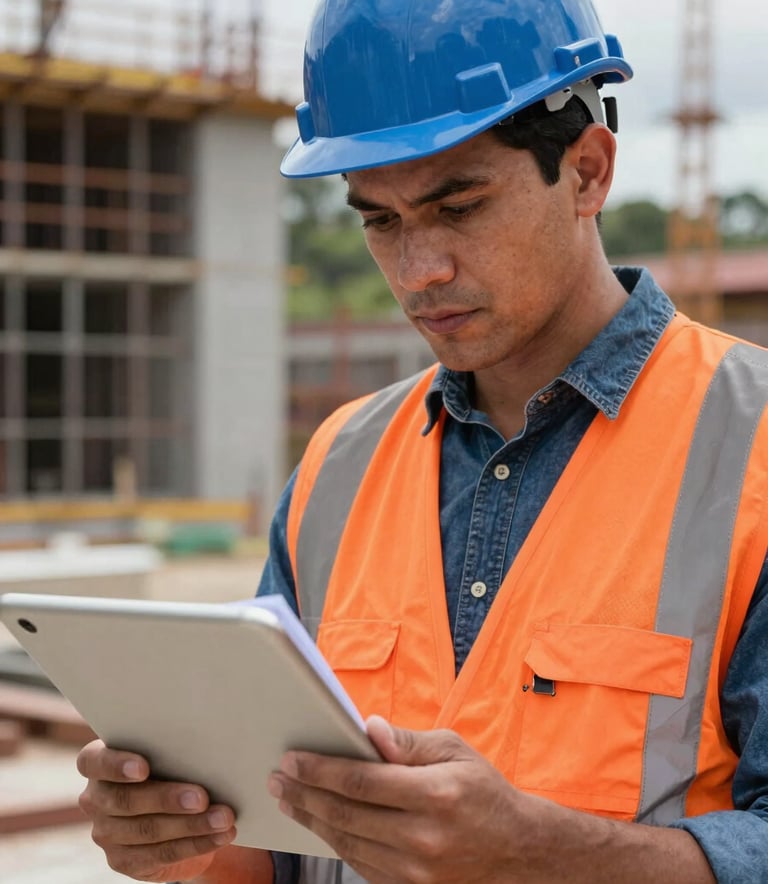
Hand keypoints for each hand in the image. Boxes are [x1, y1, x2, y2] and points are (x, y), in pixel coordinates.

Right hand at [77, 739, 236, 881]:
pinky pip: (161, 854)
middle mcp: (95, 799)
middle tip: (202, 797)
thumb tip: (209, 747)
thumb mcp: (166, 753)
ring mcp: (106, 833)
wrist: (171, 811)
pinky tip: (219, 836)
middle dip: (168, 799)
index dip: (116, 765)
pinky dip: (196, 844)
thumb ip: (172, 749)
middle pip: (126, 800)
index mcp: (98, 763)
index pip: (95, 761)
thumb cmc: (170, 766)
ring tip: (223, 818)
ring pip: (148, 830)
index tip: (143, 768)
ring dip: (191, 825)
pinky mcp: (123, 860)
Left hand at [267, 719, 715, 883]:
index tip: (291, 759)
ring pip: (347, 844)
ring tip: (289, 799)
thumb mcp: (454, 750)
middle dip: (305, 794)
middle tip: (277, 778)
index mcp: (435, 794)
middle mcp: (423, 837)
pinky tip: (320, 824)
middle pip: (346, 816)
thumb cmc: (483, 790)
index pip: (362, 782)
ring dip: (312, 820)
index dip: (320, 770)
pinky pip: (361, 865)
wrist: (518, 852)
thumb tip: (365, 728)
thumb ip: (407, 741)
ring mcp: (416, 872)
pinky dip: (335, 843)